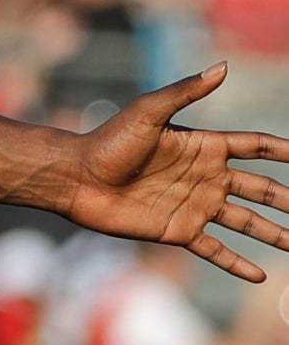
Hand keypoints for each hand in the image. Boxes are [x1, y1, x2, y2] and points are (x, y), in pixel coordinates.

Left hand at [61, 63, 288, 281]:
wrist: (76, 178)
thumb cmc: (108, 141)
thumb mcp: (148, 112)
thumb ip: (185, 92)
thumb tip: (222, 67)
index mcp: (205, 146)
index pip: (256, 147)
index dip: (284, 151)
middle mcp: (206, 177)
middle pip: (262, 189)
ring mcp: (195, 205)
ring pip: (247, 222)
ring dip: (275, 234)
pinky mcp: (178, 230)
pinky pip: (215, 250)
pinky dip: (237, 263)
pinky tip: (259, 277)